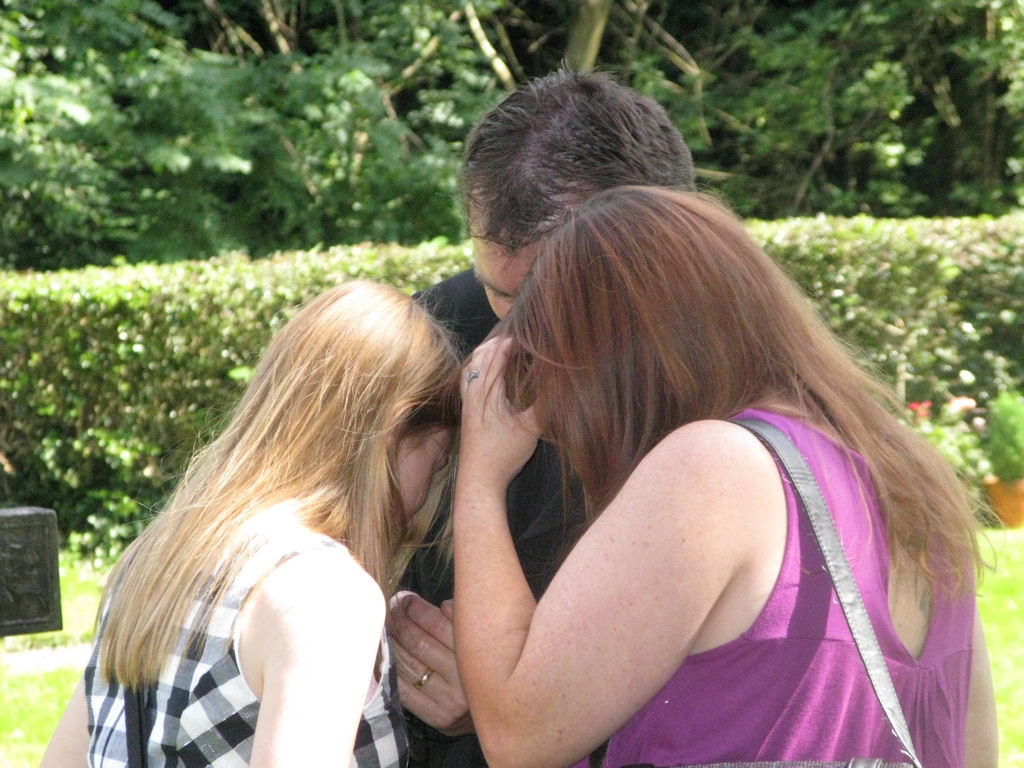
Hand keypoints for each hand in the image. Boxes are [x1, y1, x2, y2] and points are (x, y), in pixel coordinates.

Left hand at [389, 591, 473, 735]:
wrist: (500, 710)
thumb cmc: (486, 665)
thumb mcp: (485, 636)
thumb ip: (464, 619)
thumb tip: (442, 606)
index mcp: (479, 653)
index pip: (438, 625)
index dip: (417, 609)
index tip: (405, 599)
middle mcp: (465, 679)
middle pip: (420, 644)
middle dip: (401, 622)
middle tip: (392, 610)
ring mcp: (451, 701)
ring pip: (410, 665)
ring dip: (393, 643)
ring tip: (387, 628)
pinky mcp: (439, 718)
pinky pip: (405, 691)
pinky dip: (391, 671)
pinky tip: (386, 656)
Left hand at [459, 337, 539, 491]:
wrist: (479, 481)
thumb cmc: (503, 455)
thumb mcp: (531, 428)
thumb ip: (545, 404)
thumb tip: (561, 384)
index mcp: (487, 391)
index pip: (497, 354)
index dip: (513, 342)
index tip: (531, 339)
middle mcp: (473, 392)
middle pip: (481, 354)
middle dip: (500, 343)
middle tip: (520, 340)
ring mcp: (467, 401)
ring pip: (473, 366)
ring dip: (488, 354)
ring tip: (506, 350)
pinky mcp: (467, 411)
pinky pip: (470, 379)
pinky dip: (481, 368)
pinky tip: (492, 375)